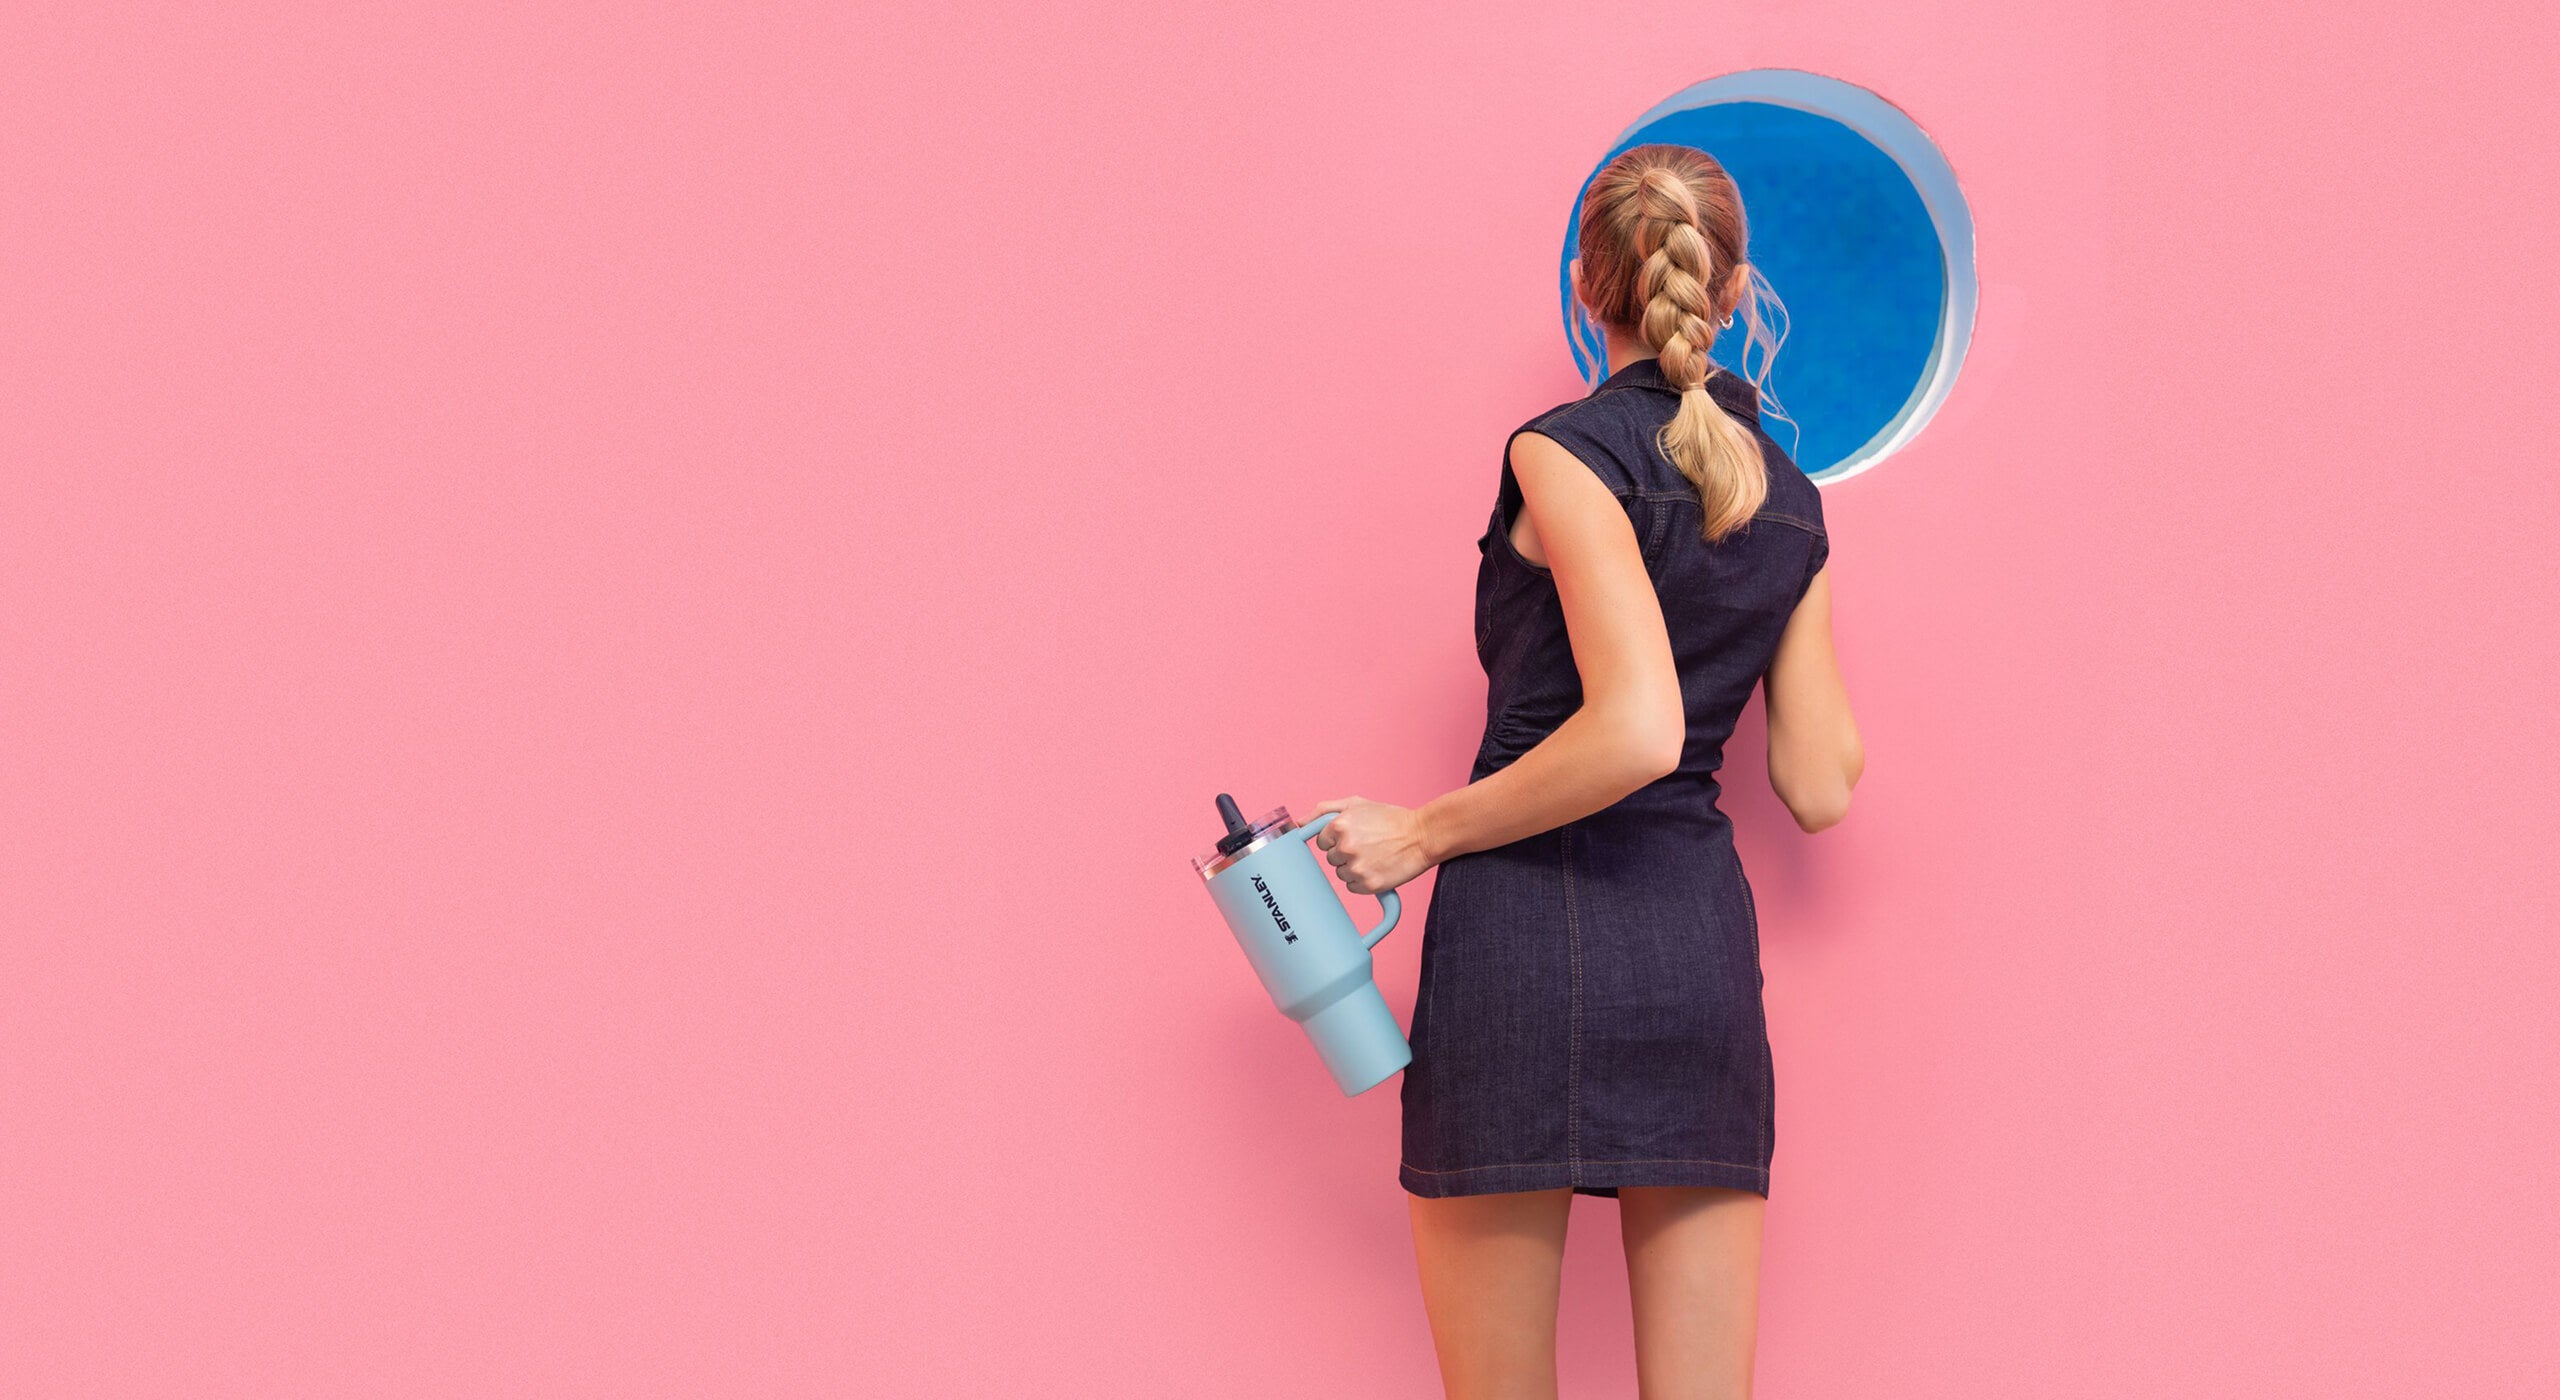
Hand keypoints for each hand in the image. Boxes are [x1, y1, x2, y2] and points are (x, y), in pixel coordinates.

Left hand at [1307, 795, 1434, 894]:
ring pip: (1341, 874)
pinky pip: (1352, 887)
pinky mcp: (1368, 884)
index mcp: (1339, 825)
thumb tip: (1297, 823)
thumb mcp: (1356, 803)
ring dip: (1354, 867)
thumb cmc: (1389, 818)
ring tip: (1374, 855)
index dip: (1336, 839)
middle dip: (1345, 853)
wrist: (1421, 836)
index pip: (1322, 842)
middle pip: (1331, 859)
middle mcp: (1345, 847)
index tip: (1353, 836)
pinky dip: (1362, 881)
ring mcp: (1356, 867)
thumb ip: (1323, 810)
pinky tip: (1378, 867)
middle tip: (1367, 845)